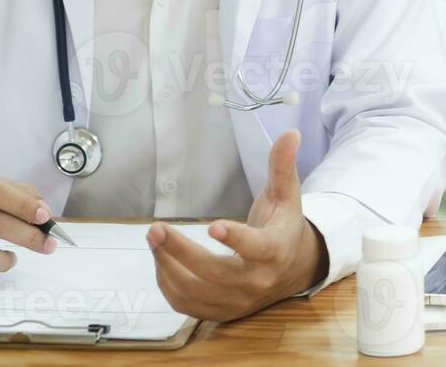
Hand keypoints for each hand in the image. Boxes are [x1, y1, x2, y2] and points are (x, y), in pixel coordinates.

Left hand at [146, 129, 327, 321]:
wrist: (293, 268)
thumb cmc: (283, 225)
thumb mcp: (286, 194)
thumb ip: (282, 165)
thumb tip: (290, 133)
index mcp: (275, 250)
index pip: (257, 249)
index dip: (236, 240)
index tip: (213, 226)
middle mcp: (257, 281)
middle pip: (215, 273)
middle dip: (182, 252)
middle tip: (156, 229)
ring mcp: (238, 300)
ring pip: (196, 292)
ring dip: (168, 267)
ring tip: (153, 238)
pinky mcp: (222, 312)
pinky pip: (188, 306)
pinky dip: (169, 285)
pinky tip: (160, 260)